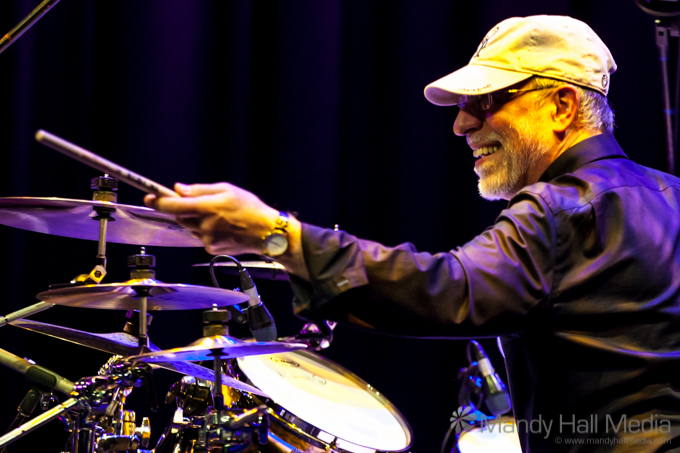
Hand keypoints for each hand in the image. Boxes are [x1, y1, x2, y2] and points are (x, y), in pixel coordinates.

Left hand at [145, 182, 308, 278]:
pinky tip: (223, 228)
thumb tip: (178, 189)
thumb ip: (200, 189)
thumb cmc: (250, 208)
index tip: (149, 197)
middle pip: (181, 217)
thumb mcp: (227, 190)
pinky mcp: (210, 248)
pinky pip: (200, 237)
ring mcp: (207, 239)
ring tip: (220, 217)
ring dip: (197, 221)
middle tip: (201, 204)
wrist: (267, 233)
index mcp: (208, 207)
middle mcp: (205, 224)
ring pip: (191, 227)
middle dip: (185, 210)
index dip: (159, 201)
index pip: (174, 206)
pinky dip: (206, 231)